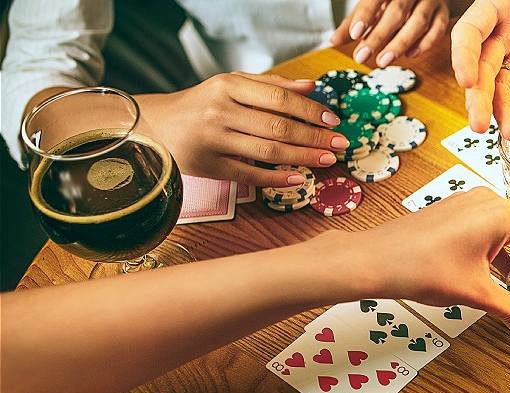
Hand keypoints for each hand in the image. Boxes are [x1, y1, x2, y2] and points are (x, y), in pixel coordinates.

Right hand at [135, 72, 346, 186]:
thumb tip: (312, 87)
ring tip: (327, 160)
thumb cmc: (203, 103)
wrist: (157, 126)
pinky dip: (278, 179)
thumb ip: (272, 86)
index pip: (279, 99)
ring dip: (303, 158)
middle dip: (314, 138)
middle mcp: (219, 112)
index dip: (311, 111)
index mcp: (227, 86)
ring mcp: (213, 141)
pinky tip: (299, 178)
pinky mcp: (209, 167)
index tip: (334, 120)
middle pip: (278, 128)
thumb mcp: (233, 85)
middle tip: (340, 145)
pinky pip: (250, 175)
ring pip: (268, 152)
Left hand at [331, 0, 450, 64]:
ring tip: (383, 61)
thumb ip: (353, 22)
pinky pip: (438, 30)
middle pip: (397, 12)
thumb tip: (334, 40)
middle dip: (378, 36)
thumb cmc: (395, 0)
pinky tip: (409, 55)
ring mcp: (431, 1)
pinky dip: (425, 44)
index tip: (355, 34)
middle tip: (362, 56)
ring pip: (419, 22)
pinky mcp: (444, 13)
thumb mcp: (372, 6)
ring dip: (400, 44)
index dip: (365, 15)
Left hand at [346, 187, 509, 346]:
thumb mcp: (476, 293)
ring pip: (509, 227)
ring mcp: (469, 202)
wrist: (375, 259)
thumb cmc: (421, 269)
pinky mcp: (455, 209)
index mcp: (500, 215)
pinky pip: (489, 225)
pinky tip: (500, 268)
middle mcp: (488, 200)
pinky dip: (501, 246)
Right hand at [451, 0, 509, 139]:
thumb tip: (498, 2)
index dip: (463, 57)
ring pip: (503, 86)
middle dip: (479, 98)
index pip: (468, 34)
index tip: (466, 80)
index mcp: (488, 10)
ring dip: (503, 112)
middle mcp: (497, 36)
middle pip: (482, 70)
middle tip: (478, 124)